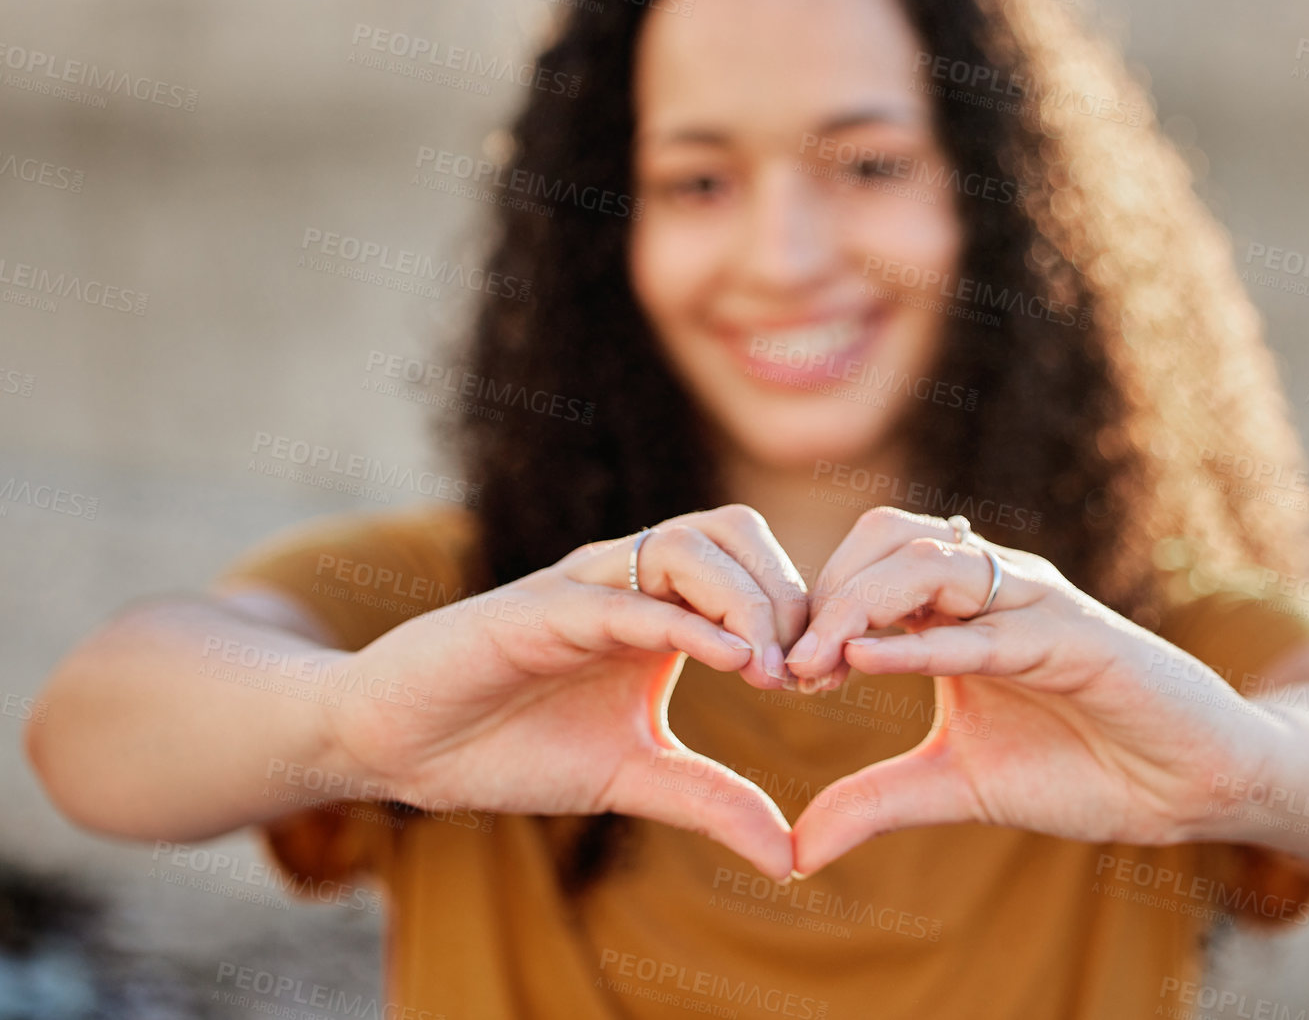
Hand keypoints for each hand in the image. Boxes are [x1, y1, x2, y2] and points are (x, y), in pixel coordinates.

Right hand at [320, 504, 807, 880]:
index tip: (830, 680)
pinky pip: (622, 598)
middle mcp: (629, 580)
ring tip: (773, 671)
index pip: (755, 568)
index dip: (803, 613)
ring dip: (747, 599)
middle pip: (735, 530)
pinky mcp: (538, 609)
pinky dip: (683, 619)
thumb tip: (792, 857)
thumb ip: (712, 801)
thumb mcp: (632, 778)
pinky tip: (729, 658)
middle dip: (788, 593)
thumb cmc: (509, 746)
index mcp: (660, 607)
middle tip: (811, 670)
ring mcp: (584, 587)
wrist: (400, 747)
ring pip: (687, 543)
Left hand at [784, 508, 1284, 875]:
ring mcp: (1035, 604)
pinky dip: (925, 640)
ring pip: (930, 563)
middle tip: (785, 668)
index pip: (866, 567)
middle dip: (824, 595)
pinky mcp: (1077, 637)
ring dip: (858, 607)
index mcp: (960, 608)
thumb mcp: (956, 785)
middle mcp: (994, 587)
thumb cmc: (1079, 765)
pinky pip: (989, 626)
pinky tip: (872, 662)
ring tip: (814, 666)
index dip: (813, 610)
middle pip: (886, 540)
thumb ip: (877, 800)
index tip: (773, 674)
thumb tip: (795, 847)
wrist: (1185, 785)